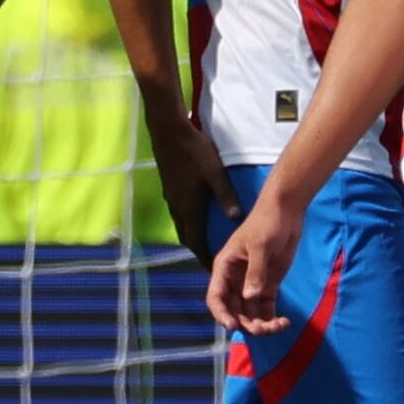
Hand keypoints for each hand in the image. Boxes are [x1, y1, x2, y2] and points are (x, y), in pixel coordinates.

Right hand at [137, 89, 239, 253]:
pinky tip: (198, 218)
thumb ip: (226, 196)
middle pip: (187, 237)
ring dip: (193, 237)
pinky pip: (179, 215)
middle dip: (199, 251)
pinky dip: (189, 224)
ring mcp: (171, 198)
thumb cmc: (193, 152)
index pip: (196, 242)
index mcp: (189, 207)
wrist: (167, 131)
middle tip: (212, 260)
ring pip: (182, 226)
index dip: (205, 258)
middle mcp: (177, 207)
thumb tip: (236, 218)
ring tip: (206, 243)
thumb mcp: (215, 174)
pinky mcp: (169, 189)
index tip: (214, 271)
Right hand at [209, 194, 301, 333]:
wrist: (286, 212)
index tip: (233, 326)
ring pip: (250, 314)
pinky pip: (266, 309)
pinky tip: (284, 322)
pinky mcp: (268, 286)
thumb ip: (255, 272)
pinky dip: (273, 319)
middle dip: (246, 323)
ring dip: (261, 325)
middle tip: (264, 329)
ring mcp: (252, 284)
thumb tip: (250, 298)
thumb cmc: (266, 223)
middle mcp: (235, 280)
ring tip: (278, 326)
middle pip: (234, 310)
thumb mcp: (260, 246)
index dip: (221, 314)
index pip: (215, 297)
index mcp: (225, 268)